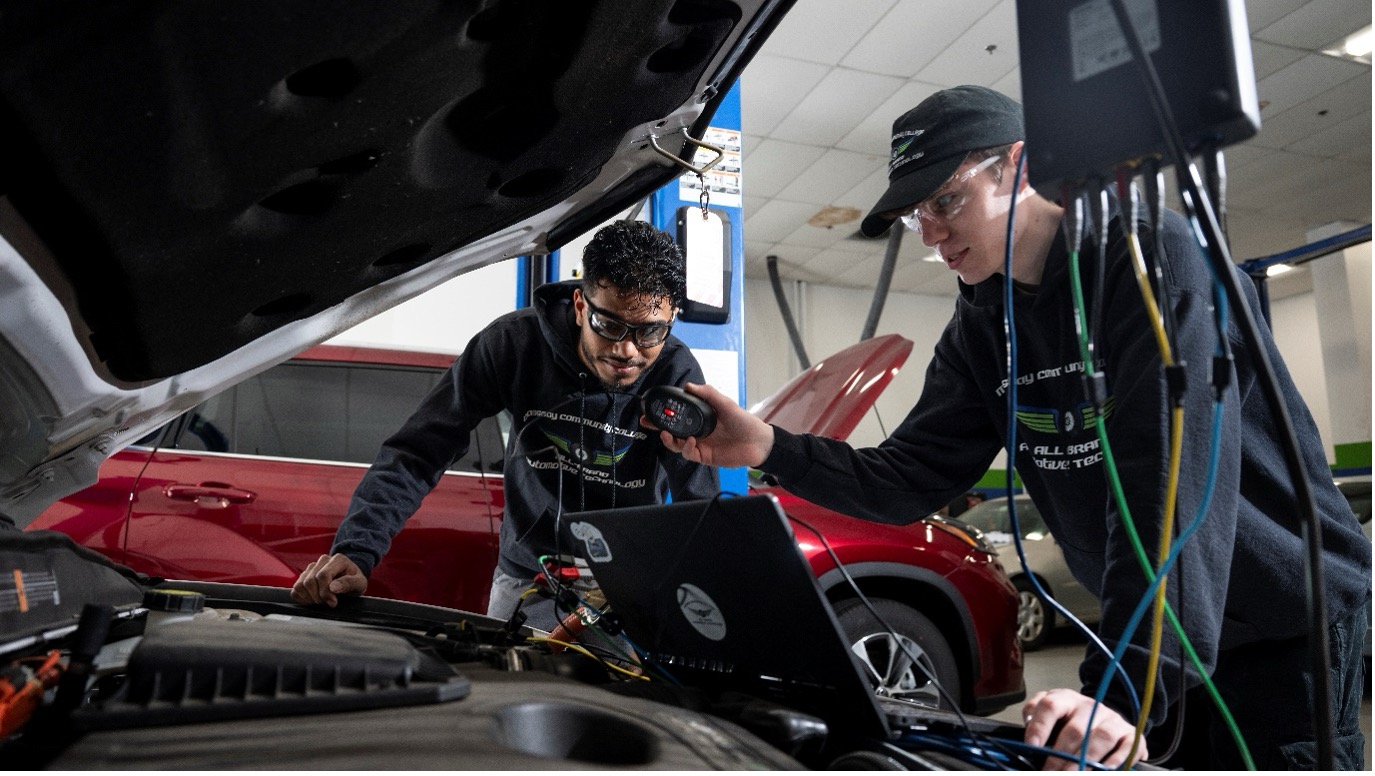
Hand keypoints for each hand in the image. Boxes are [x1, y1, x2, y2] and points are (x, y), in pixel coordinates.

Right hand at [290, 553, 366, 606]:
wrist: (350, 579)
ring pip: (301, 585)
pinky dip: (302, 598)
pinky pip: (295, 589)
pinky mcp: (304, 575)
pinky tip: (314, 600)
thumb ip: (348, 583)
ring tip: (322, 601)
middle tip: (328, 603)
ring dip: (310, 598)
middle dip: (318, 597)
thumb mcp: (359, 583)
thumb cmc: (355, 581)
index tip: (333, 603)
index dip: (325, 592)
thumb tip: (333, 587)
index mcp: (338, 559)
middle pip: (310, 581)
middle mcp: (323, 560)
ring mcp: (312, 567)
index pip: (323, 575)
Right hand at [644, 382, 774, 468]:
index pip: (677, 415)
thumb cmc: (744, 421)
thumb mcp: (725, 403)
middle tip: (647, 422)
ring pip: (676, 444)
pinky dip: (686, 448)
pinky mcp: (704, 457)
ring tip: (667, 434)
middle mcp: (697, 431)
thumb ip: (708, 393)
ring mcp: (700, 445)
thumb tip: (688, 385)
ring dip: (669, 440)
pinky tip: (690, 441)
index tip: (652, 408)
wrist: (759, 442)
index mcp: (700, 417)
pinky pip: (689, 454)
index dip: (663, 413)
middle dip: (658, 427)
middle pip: (671, 431)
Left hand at [1022, 688, 1145, 769]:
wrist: (1105, 719)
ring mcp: (1111, 718)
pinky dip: (1117, 760)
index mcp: (1065, 698)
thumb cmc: (1071, 721)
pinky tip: (1105, 770)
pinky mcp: (1130, 733)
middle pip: (1075, 729)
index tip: (1032, 746)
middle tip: (1050, 771)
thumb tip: (1024, 738)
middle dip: (1061, 755)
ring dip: (1086, 759)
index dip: (1040, 726)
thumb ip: (1036, 720)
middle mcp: (1089, 706)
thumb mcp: (1051, 715)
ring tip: (1072, 774)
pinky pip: (1127, 745)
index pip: (1050, 705)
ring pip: (1101, 737)